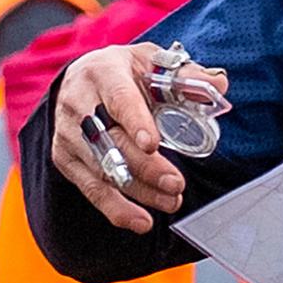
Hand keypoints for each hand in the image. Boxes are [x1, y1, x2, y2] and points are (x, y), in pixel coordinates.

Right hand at [51, 46, 204, 233]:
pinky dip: (116, 208)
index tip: (152, 144)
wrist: (80, 79)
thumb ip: (186, 75)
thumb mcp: (152, 62)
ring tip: (171, 201)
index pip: (120, 100)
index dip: (135, 122)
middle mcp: (78, 104)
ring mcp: (68, 134)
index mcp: (104, 74)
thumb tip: (217, 85)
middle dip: (146, 167)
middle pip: (111, 141)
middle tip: (176, 184)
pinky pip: (90, 188)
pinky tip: (140, 221)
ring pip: (103, 170)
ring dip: (139, 191)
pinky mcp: (65, 158)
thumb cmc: (122, 72)